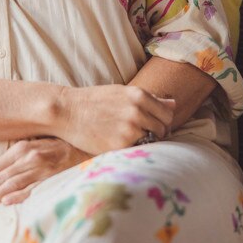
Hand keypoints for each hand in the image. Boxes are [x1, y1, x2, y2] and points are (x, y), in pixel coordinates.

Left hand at [0, 138, 88, 216]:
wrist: (85, 141)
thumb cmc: (58, 146)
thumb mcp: (34, 148)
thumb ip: (14, 161)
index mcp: (20, 148)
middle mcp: (27, 156)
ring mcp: (39, 166)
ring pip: (9, 185)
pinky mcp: (52, 175)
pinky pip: (33, 187)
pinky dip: (19, 194)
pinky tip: (5, 202)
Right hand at [55, 84, 174, 154]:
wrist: (68, 111)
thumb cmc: (95, 101)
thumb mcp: (122, 92)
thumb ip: (150, 99)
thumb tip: (174, 104)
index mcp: (139, 95)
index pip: (167, 113)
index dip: (162, 120)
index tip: (153, 124)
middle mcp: (137, 111)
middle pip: (163, 128)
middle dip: (155, 132)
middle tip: (139, 133)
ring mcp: (129, 129)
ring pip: (151, 141)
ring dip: (143, 141)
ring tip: (127, 137)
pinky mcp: (120, 145)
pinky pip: (137, 150)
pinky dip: (131, 149)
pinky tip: (118, 143)